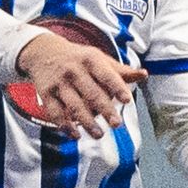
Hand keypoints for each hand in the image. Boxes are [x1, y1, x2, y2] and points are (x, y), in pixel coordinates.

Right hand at [5, 25, 138, 132]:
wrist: (43, 51)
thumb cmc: (79, 59)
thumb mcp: (99, 59)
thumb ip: (121, 71)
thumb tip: (144, 75)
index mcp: (91, 60)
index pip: (107, 75)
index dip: (117, 87)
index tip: (127, 100)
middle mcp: (74, 71)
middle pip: (91, 93)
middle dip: (105, 109)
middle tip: (117, 124)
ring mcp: (59, 83)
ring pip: (74, 105)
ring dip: (87, 122)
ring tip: (99, 135)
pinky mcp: (46, 94)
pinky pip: (55, 112)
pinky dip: (65, 125)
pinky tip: (75, 135)